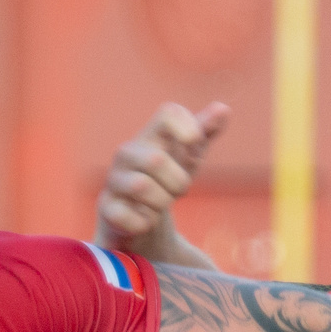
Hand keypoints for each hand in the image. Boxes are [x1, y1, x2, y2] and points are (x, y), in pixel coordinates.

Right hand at [94, 102, 228, 255]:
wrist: (139, 218)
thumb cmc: (167, 180)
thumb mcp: (189, 157)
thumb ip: (205, 132)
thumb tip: (223, 109)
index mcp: (151, 135)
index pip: (168, 113)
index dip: (187, 127)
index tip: (194, 146)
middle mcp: (127, 153)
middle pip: (156, 159)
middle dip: (177, 182)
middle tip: (178, 190)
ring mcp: (114, 179)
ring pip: (142, 187)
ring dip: (162, 203)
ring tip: (160, 204)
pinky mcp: (107, 207)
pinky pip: (129, 216)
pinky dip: (145, 222)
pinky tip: (145, 220)